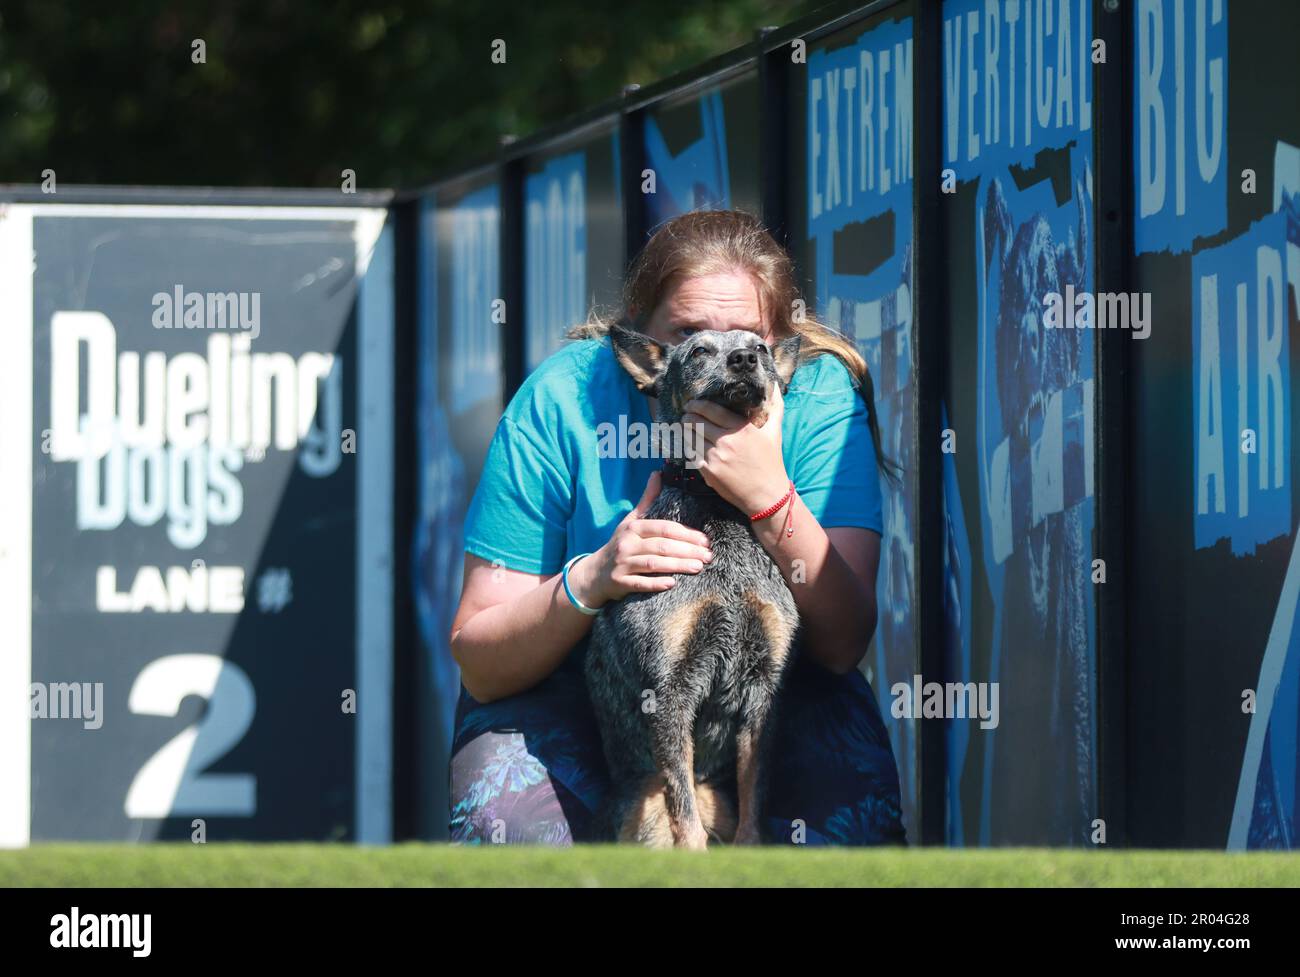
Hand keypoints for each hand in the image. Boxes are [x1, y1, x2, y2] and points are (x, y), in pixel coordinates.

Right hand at [568, 472, 712, 606]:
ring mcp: (622, 564)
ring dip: (677, 565)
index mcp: (633, 527)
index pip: (664, 528)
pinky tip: (672, 583)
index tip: (705, 540)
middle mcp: (627, 544)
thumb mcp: (631, 520)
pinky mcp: (620, 583)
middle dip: (687, 550)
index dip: (686, 533)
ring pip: (653, 564)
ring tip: (698, 567)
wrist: (595, 573)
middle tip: (708, 556)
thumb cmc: (620, 544)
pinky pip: (640, 583)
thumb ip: (647, 500)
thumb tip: (658, 473)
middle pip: (662, 546)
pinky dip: (656, 583)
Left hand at [683, 384, 791, 514]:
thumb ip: (775, 406)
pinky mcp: (708, 472)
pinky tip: (690, 446)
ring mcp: (715, 457)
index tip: (691, 404)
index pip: (710, 409)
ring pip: (690, 438)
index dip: (697, 404)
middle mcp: (726, 441)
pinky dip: (688, 448)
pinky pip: (691, 455)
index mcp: (740, 428)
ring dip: (685, 432)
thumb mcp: (775, 432)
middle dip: (687, 417)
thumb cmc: (772, 462)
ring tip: (685, 429)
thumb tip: (775, 385)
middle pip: (695, 422)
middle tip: (685, 416)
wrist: (767, 495)